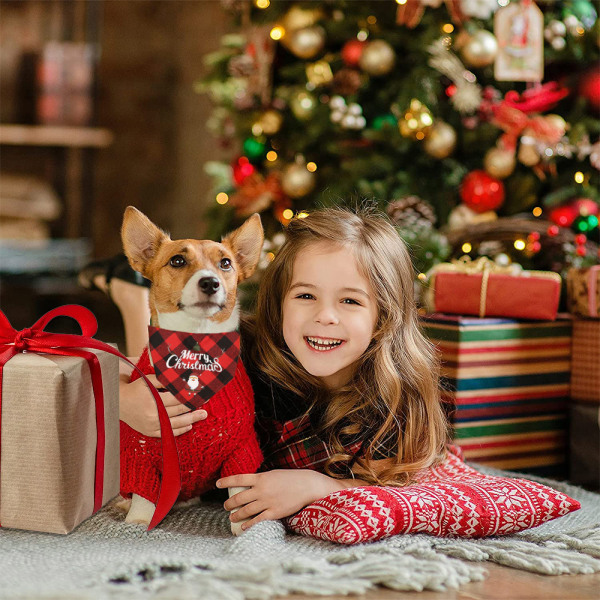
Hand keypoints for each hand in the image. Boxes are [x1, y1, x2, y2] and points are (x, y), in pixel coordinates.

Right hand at [119, 373, 206, 436]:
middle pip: (179, 411)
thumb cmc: (135, 389)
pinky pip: (168, 433)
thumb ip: (163, 379)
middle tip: (206, 404)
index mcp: (153, 400)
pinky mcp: (150, 432)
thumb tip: (181, 378)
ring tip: (203, 415)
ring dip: (192, 419)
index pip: (178, 398)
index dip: (190, 396)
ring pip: (177, 423)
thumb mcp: (147, 380)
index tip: (200, 393)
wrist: (117, 403)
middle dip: (194, 407)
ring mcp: (152, 425)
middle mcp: (154, 414)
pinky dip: (180, 430)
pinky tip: (189, 426)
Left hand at [217, 469, 342, 530]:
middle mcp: (261, 490)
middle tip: (226, 506)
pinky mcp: (274, 512)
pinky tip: (243, 527)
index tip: (217, 483)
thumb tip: (249, 485)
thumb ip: (261, 480)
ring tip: (231, 517)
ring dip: (236, 515)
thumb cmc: (290, 478)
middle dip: (229, 503)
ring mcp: (267, 502)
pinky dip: (248, 524)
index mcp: (261, 478)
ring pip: (245, 510)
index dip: (226, 481)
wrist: (306, 485)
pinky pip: (257, 520)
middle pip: (239, 498)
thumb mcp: (273, 474)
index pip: (238, 478)